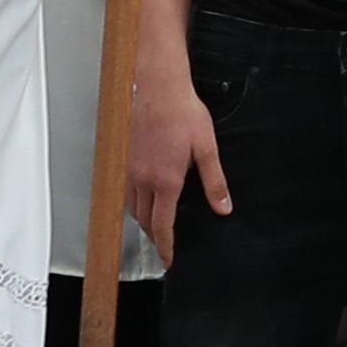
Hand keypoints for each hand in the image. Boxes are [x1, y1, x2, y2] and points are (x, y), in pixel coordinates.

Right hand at [127, 49, 228, 251]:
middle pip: (144, 219)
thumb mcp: (206, 148)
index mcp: (165, 180)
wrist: (158, 87)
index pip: (162, 224)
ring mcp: (129, 168)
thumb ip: (214, 181)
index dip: (165, 246)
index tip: (168, 260)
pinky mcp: (122, 157)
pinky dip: (133, 201)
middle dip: (154, 235)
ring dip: (143, 218)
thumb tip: (223, 207)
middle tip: (165, 243)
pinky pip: (125, 189)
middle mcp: (143, 179)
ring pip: (132, 205)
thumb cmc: (183, 113)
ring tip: (156, 223)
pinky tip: (144, 197)